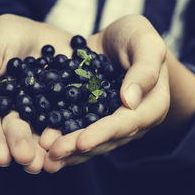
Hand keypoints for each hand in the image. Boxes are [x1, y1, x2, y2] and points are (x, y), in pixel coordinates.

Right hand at [0, 14, 73, 172]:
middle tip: (29, 161)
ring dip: (47, 149)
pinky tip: (78, 140)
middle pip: (18, 133)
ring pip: (43, 132)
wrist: (32, 33)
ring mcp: (43, 111)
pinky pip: (71, 116)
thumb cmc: (1, 38)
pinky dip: (74, 128)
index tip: (1, 156)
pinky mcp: (67, 103)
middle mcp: (17, 115)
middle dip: (22, 147)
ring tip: (51, 162)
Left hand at [40, 14, 171, 171]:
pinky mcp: (91, 115)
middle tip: (53, 154)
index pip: (127, 124)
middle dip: (78, 147)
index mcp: (152, 106)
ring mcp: (110, 120)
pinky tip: (42, 145)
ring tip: (45, 157)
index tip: (81, 141)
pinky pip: (76, 129)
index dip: (104, 134)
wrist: (118, 38)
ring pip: (90, 140)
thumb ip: (145, 69)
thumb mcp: (146, 42)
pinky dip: (61, 137)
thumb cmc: (137, 36)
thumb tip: (130, 100)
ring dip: (68, 150)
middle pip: (106, 139)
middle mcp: (132, 120)